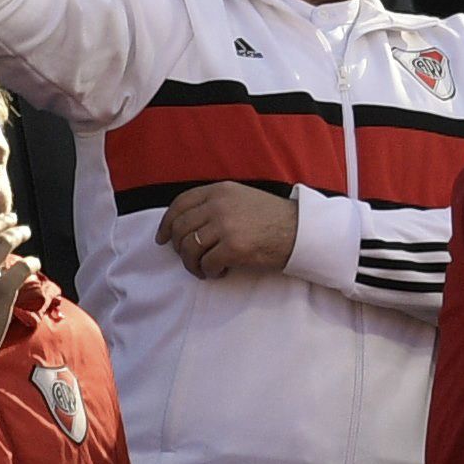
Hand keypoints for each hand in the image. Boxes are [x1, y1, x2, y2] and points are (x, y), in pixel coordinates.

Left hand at [154, 182, 295, 280]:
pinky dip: (208, 273)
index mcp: (221, 191)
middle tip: (189, 258)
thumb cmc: (272, 218)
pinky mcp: (233, 247)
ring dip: (192, 264)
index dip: (166, 223)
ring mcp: (225, 225)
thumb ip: (216, 203)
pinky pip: (206, 264)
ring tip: (204, 269)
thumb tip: (185, 225)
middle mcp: (219, 205)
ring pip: (189, 248)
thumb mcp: (242, 198)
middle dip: (179, 248)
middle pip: (180, 229)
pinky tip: (220, 272)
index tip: (162, 238)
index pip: (180, 204)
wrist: (300, 231)